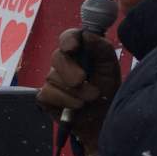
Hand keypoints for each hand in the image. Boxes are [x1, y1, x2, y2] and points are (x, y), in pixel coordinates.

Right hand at [35, 29, 120, 154]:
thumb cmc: (107, 92)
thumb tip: (87, 35)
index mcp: (80, 52)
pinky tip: (76, 107)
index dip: (68, 40)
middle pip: (57, 57)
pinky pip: (46, 94)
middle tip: (83, 81)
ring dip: (75, 91)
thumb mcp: (110, 68)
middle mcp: (64, 63)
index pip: (68, 37)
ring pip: (53, 78)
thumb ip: (101, 48)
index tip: (73, 48)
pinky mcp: (45, 97)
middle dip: (70, 71)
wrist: (104, 120)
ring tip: (90, 99)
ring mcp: (53, 80)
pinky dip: (64, 101)